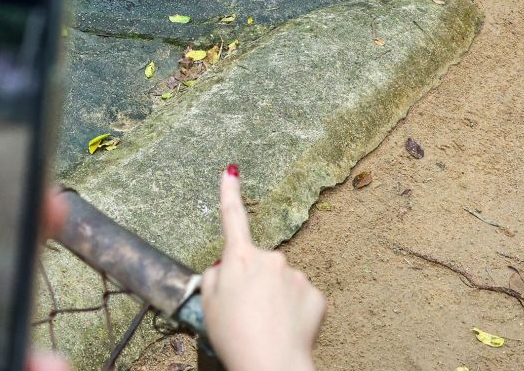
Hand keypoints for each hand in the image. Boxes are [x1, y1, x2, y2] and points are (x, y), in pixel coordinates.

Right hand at [199, 167, 325, 370]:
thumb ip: (216, 276)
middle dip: (254, 282)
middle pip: (258, 264)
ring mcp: (295, 276)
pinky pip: (300, 298)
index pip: (232, 217)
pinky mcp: (316, 295)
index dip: (229, 191)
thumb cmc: (234, 337)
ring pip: (281, 282)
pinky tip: (286, 328)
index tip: (231, 170)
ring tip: (266, 326)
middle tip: (246, 313)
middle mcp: (270, 259)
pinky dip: (294, 311)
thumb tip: (228, 268)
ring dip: (275, 298)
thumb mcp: (207, 304)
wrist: (271, 365)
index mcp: (239, 259)